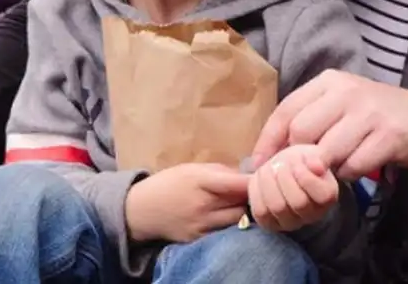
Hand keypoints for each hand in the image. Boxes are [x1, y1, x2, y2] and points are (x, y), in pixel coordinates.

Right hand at [125, 163, 248, 242]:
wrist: (141, 210)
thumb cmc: (169, 183)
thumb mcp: (192, 168)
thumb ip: (220, 171)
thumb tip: (247, 175)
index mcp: (201, 181)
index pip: (238, 184)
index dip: (256, 181)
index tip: (266, 178)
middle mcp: (203, 205)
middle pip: (242, 203)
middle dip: (250, 196)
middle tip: (254, 191)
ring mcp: (201, 225)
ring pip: (238, 219)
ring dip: (242, 211)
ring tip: (241, 204)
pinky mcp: (199, 240)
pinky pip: (225, 232)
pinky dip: (230, 225)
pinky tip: (227, 218)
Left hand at [249, 144, 337, 231]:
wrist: (283, 169)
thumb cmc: (300, 161)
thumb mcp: (310, 153)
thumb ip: (317, 158)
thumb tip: (317, 167)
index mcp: (328, 195)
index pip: (324, 196)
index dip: (307, 178)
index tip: (297, 164)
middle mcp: (312, 215)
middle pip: (299, 202)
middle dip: (285, 177)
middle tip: (280, 163)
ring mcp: (291, 222)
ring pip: (278, 207)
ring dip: (268, 182)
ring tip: (270, 168)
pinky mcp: (270, 223)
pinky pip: (260, 212)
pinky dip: (257, 191)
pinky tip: (259, 178)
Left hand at [252, 70, 407, 179]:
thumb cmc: (372, 114)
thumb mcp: (339, 104)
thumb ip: (308, 119)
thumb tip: (269, 151)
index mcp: (329, 82)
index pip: (286, 110)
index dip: (269, 141)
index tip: (260, 164)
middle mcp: (347, 92)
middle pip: (302, 132)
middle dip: (299, 157)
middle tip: (307, 167)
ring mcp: (369, 113)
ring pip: (326, 152)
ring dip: (326, 168)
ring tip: (336, 165)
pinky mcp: (389, 136)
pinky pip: (353, 166)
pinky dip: (350, 174)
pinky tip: (358, 166)